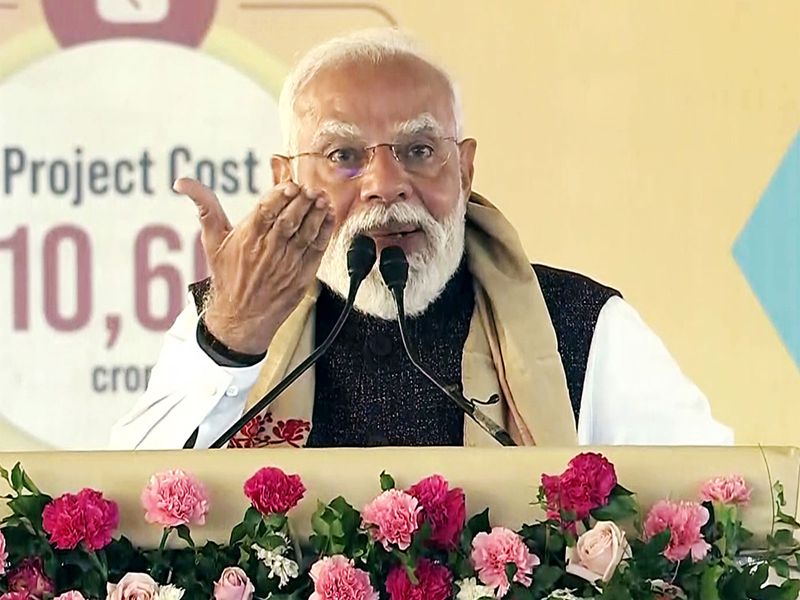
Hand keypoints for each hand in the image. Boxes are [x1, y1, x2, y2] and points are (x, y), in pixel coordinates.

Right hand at [174, 178, 335, 353]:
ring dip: (316, 214)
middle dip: (302, 201)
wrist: (240, 318)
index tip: (291, 185)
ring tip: (322, 199)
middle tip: (310, 188)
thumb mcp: (212, 241)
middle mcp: (268, 250)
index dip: (280, 195)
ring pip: (306, 233)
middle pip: (289, 220)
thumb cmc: (227, 277)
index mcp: (247, 238)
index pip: (266, 210)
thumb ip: (205, 208)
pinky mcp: (301, 275)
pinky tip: (329, 217)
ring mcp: (287, 263)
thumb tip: (183, 183)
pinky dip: (325, 232)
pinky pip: (317, 249)